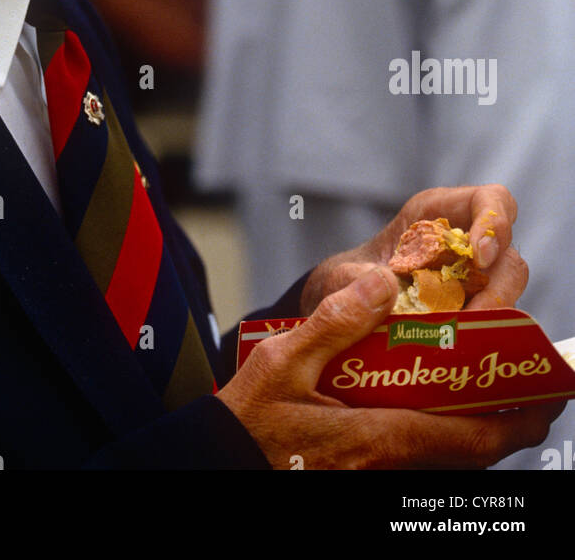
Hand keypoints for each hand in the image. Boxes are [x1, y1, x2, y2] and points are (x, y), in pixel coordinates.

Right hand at [218, 264, 560, 469]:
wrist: (216, 466)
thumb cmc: (247, 418)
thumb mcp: (283, 359)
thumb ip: (336, 320)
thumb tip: (382, 283)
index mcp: (379, 435)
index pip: (471, 435)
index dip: (517, 418)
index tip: (548, 394)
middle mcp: (388, 463)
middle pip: (472, 455)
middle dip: (511, 427)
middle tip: (535, 395)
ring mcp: (375, 474)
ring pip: (448, 459)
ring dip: (480, 432)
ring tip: (496, 397)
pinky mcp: (360, 473)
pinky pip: (420, 459)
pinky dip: (445, 438)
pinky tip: (437, 411)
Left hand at [299, 183, 523, 315]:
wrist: (342, 311)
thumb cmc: (347, 281)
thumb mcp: (343, 275)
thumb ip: (356, 280)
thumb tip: (383, 285)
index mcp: (436, 214)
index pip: (490, 200)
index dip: (494, 223)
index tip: (478, 256)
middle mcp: (461, 244)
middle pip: (507, 253)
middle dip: (499, 283)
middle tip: (476, 313)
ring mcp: (472, 280)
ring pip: (506, 291)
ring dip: (492, 314)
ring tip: (460, 337)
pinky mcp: (471, 312)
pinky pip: (492, 320)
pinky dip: (480, 334)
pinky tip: (455, 348)